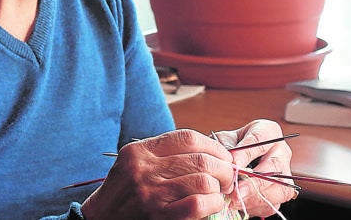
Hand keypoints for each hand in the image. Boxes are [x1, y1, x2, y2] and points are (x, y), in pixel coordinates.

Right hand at [79, 129, 241, 219]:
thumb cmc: (123, 194)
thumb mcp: (134, 165)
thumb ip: (163, 155)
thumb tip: (208, 154)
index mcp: (139, 151)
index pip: (187, 138)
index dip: (213, 147)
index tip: (222, 157)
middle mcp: (143, 168)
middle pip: (200, 159)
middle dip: (223, 169)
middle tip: (227, 178)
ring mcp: (150, 192)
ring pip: (203, 180)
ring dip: (219, 188)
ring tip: (219, 193)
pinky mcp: (158, 214)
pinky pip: (198, 203)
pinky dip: (213, 203)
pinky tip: (212, 205)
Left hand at [211, 120, 296, 216]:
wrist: (236, 158)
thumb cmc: (231, 145)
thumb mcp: (226, 139)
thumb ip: (226, 148)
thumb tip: (230, 163)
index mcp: (269, 132)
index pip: (261, 140)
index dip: (247, 152)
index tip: (234, 162)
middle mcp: (282, 152)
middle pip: (274, 167)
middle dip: (255, 181)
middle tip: (237, 189)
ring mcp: (285, 174)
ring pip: (279, 188)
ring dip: (256, 197)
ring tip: (236, 200)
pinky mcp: (281, 193)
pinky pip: (273, 203)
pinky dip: (256, 206)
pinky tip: (240, 204)